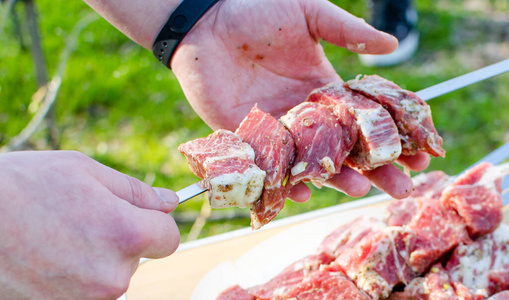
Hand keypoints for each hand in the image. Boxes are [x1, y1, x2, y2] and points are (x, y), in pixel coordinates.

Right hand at [0, 151, 179, 298]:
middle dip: (120, 240)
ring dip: (96, 260)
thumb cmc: (24, 186)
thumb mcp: (86, 173)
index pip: (169, 238)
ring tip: (57, 238)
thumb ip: (137, 191)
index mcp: (126, 235)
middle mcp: (112, 276)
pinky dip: (73, 277)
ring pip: (110, 276)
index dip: (156, 224)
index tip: (139, 217)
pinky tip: (47, 259)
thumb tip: (169, 202)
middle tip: (80, 220)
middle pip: (138, 258)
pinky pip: (85, 292)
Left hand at [171, 0, 426, 198]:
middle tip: (401, 187)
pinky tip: (302, 192)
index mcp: (323, 88)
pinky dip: (284, 181)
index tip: (418, 152)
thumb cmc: (255, 11)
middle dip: (374, 168)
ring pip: (311, 162)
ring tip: (359, 189)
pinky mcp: (247, 137)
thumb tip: (392, 45)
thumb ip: (347, 32)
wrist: (204, 21)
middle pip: (344, 148)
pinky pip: (270, 166)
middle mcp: (304, 115)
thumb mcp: (308, 15)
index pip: (363, 119)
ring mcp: (277, 129)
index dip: (389, 136)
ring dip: (335, 179)